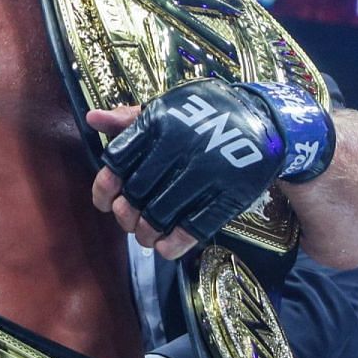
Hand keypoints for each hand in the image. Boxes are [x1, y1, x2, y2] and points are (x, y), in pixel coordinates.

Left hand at [86, 79, 304, 258]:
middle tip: (128, 219)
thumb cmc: (204, 117)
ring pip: (162, 214)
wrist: (264, 121)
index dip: (105, 187)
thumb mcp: (167, 109)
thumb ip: (128, 118)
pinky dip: (175, 244)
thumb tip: (92, 118)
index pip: (117, 161)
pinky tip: (165, 248)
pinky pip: (196, 226)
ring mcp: (206, 171)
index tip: (106, 201)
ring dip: (146, 233)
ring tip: (146, 235)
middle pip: (137, 193)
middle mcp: (180, 146)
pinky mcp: (229, 194)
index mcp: (159, 123)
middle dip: (126, 214)